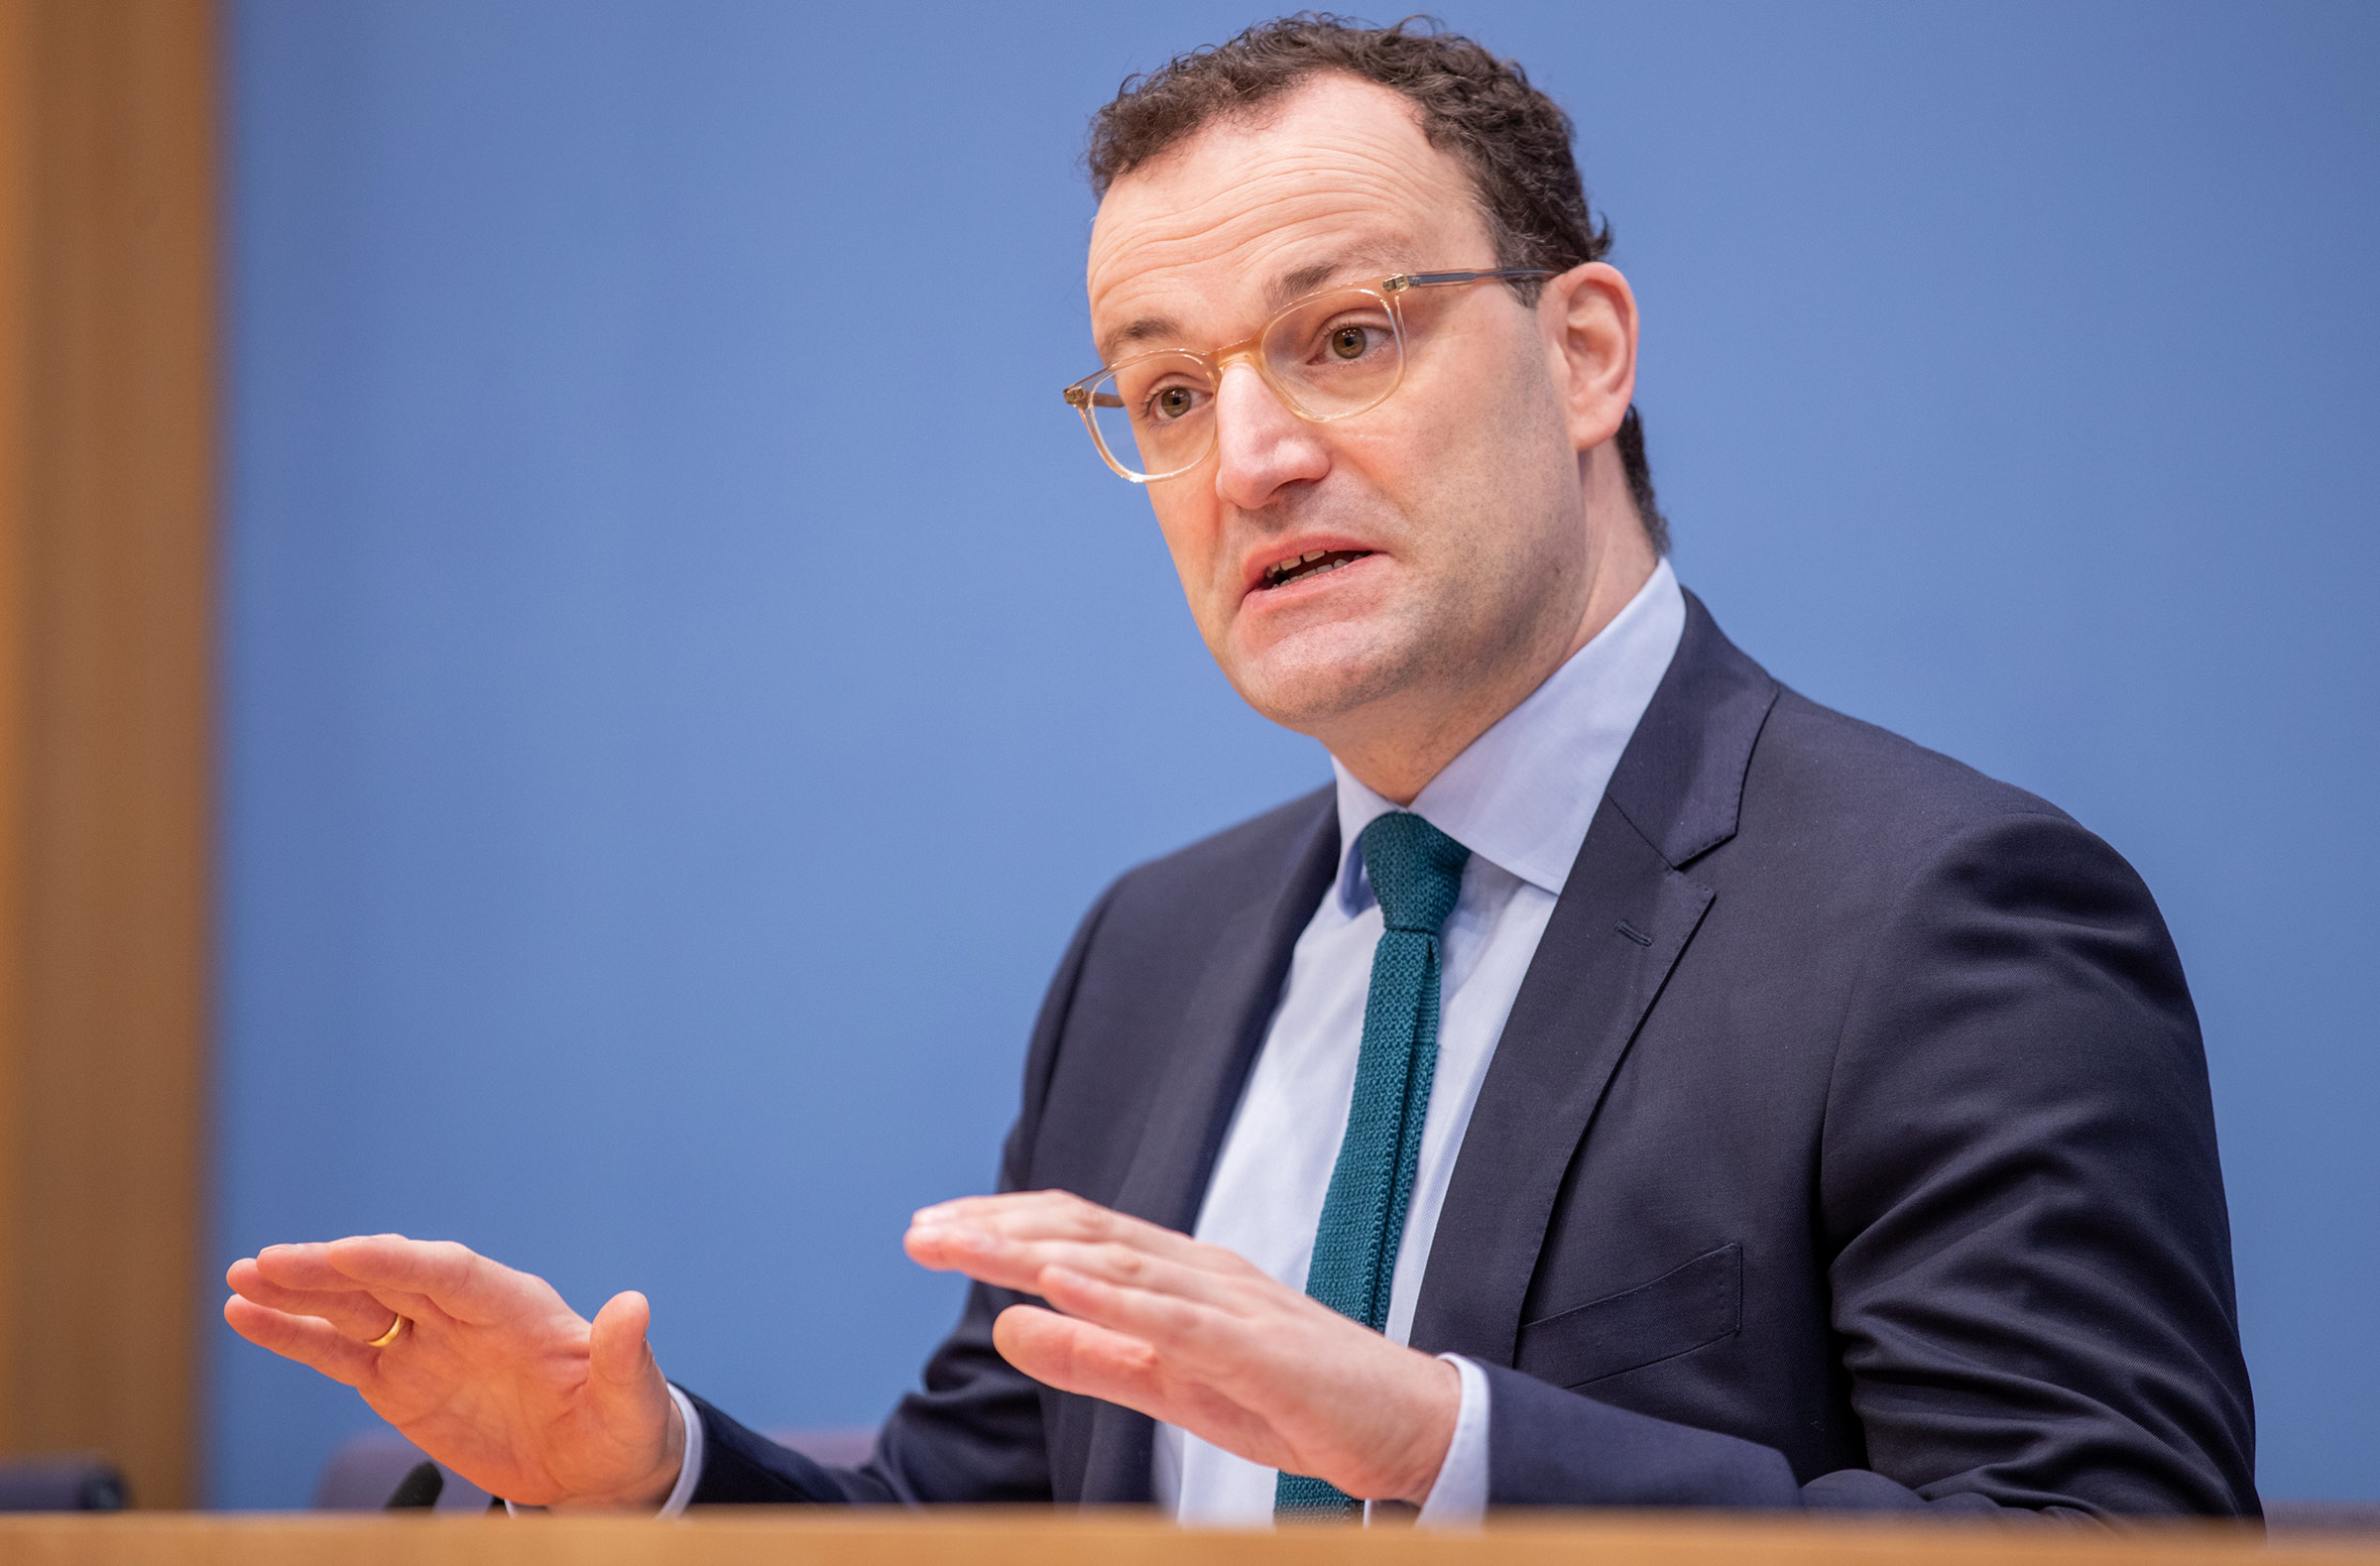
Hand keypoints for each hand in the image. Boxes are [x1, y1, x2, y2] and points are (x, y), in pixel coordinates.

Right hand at [223, 1236, 683, 1508]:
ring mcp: (426, 1343)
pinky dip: (294, 1336)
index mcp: (516, 1306)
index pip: (450, 1272)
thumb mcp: (630, 1395)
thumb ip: (622, 1355)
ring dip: (298, 1294)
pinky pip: (339, 1353)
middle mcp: (462, 1313)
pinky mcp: (399, 1380)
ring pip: (353, 1309)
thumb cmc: (620, 1421)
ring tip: (241, 1280)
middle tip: (267, 1262)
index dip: (399, 1261)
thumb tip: (634, 1305)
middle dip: (330, 1271)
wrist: (597, 1463)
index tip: (347, 1252)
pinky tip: (246, 1317)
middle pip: (388, 1280)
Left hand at [905, 1191, 1458, 1505]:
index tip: (929, 1232)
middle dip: (996, 1229)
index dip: (1001, 1226)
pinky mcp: (1261, 1348)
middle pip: (1084, 1234)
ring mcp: (1232, 1303)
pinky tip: (1058, 1285)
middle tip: (917, 1233)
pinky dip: (1115, 1296)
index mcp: (1179, 1277)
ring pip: (1119, 1263)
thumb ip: (1091, 1356)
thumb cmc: (1296, 1402)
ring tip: (967, 1247)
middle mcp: (1200, 1272)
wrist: (1412, 1427)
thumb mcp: (1171, 1385)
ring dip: (1036, 1251)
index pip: (1076, 1234)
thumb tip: (1005, 1326)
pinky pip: (1178, 1318)